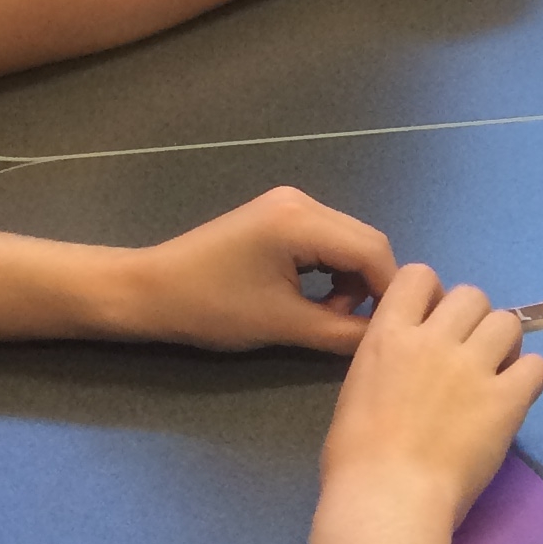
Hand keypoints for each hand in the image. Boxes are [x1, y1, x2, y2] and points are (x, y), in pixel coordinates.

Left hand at [118, 187, 397, 352]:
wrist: (149, 291)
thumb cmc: (210, 309)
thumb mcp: (282, 326)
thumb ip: (341, 332)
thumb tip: (385, 341)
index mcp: (301, 222)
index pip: (373, 251)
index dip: (390, 291)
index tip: (393, 329)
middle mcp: (302, 202)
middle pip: (366, 241)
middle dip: (371, 285)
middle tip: (358, 326)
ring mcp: (290, 204)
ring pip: (348, 241)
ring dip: (351, 279)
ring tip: (328, 315)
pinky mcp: (279, 215)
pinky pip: (327, 240)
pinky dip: (331, 270)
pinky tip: (313, 297)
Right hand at [321, 264, 542, 519]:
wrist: (388, 496)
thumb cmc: (355, 458)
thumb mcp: (358, 389)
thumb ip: (388, 361)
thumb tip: (411, 365)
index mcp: (389, 335)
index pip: (419, 276)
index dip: (432, 296)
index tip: (432, 325)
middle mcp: (433, 339)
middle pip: (471, 295)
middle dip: (472, 320)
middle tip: (467, 355)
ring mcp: (473, 366)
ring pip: (507, 321)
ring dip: (504, 344)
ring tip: (495, 375)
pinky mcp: (507, 399)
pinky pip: (537, 366)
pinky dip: (529, 378)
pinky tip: (514, 398)